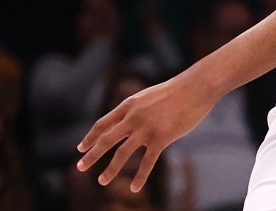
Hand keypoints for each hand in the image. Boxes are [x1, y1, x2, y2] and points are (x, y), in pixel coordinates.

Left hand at [77, 73, 216, 191]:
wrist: (195, 87)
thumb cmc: (174, 92)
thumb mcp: (148, 97)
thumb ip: (136, 110)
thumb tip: (127, 124)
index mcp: (129, 104)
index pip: (103, 123)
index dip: (91, 137)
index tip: (80, 148)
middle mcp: (134, 117)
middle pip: (106, 139)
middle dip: (91, 155)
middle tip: (80, 167)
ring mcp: (147, 128)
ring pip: (123, 153)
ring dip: (110, 169)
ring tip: (102, 181)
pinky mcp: (162, 138)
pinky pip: (147, 162)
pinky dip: (140, 177)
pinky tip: (134, 188)